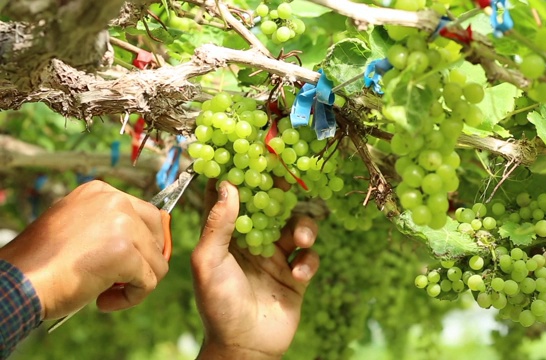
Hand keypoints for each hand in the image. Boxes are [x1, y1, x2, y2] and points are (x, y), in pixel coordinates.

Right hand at [0, 181, 168, 319]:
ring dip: (135, 284)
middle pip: (158, 234)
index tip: (121, 263)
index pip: (146, 215)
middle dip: (146, 261)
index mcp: (100, 192)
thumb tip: (149, 243)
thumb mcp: (77, 228)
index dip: (142, 244)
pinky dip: (131, 298)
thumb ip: (108, 227)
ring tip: (105, 294)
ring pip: (156, 261)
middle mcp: (114, 201)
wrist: (17, 282)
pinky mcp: (125, 252)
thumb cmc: (41, 263)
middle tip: (119, 280)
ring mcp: (122, 225)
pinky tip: (102, 302)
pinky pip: (149, 282)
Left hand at [191, 180, 319, 359]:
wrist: (246, 347)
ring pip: (296, 227)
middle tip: (293, 178)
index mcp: (227, 236)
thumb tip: (228, 185)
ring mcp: (275, 258)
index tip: (252, 153)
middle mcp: (252, 242)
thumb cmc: (218, 305)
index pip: (234, 198)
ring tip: (301, 241)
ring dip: (303, 228)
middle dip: (282, 193)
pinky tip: (298, 275)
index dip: (241, 175)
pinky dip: (308, 262)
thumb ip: (218, 225)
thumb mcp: (208, 263)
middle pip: (270, 206)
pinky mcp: (295, 275)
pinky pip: (308, 258)